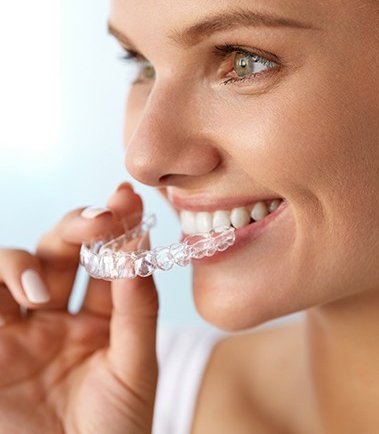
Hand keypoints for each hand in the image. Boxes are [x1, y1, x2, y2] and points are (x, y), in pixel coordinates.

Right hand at [0, 184, 157, 433]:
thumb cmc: (115, 431)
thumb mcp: (135, 367)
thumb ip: (137, 310)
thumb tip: (136, 251)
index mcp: (100, 318)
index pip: (107, 260)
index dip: (117, 227)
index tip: (127, 197)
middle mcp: (57, 316)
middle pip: (60, 251)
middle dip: (76, 227)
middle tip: (98, 220)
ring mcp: (18, 331)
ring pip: (11, 267)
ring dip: (22, 265)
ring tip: (38, 294)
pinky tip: (17, 299)